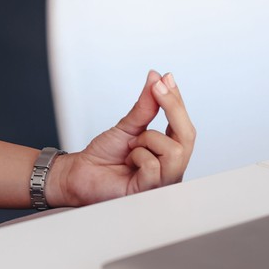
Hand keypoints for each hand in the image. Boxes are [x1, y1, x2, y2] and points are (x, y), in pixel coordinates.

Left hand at [51, 70, 194, 205]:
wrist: (80, 172)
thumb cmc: (104, 154)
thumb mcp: (128, 125)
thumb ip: (146, 106)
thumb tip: (157, 78)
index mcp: (169, 152)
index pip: (184, 125)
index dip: (177, 100)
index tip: (166, 78)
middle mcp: (171, 167)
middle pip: (188, 136)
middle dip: (173, 107)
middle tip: (157, 89)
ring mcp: (163, 181)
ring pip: (174, 151)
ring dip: (148, 139)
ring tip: (132, 144)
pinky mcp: (149, 190)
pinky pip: (154, 166)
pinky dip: (137, 156)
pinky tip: (128, 160)